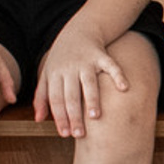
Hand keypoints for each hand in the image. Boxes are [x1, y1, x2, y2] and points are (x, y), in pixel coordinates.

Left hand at [34, 22, 130, 138]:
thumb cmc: (61, 58)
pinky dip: (118, 75)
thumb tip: (38, 120)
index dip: (59, 117)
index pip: (56, 99)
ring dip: (92, 99)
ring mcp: (86, 61)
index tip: (65, 134)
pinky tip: (124, 88)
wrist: (79, 30)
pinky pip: (111, 65)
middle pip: (71, 94)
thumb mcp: (48, 75)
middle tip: (79, 133)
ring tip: (95, 117)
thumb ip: (42, 97)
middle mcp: (69, 68)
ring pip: (89, 82)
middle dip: (74, 115)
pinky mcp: (101, 55)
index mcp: (55, 75)